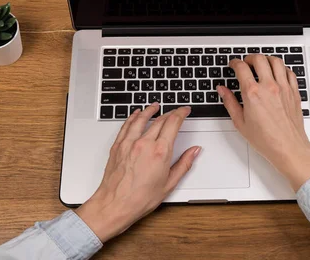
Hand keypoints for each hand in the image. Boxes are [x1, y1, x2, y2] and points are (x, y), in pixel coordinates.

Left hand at [75, 103, 200, 241]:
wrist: (115, 205)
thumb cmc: (140, 198)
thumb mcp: (169, 184)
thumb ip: (184, 164)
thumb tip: (194, 151)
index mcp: (160, 152)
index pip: (173, 123)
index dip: (181, 113)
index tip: (185, 110)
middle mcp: (144, 143)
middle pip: (159, 120)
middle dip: (170, 112)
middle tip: (175, 111)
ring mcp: (129, 143)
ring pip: (141, 119)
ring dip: (150, 110)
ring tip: (155, 106)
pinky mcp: (118, 146)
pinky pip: (127, 125)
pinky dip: (133, 117)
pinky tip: (136, 114)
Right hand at [217, 55, 309, 190]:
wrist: (288, 148)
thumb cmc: (266, 140)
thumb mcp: (240, 122)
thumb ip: (230, 102)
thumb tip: (223, 90)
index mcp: (253, 93)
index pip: (241, 67)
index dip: (235, 62)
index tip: (233, 64)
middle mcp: (269, 87)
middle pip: (259, 59)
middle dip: (250, 57)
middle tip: (246, 62)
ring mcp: (283, 88)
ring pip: (276, 61)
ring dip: (266, 59)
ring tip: (261, 64)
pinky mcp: (294, 92)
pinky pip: (289, 72)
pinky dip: (281, 68)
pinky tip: (277, 73)